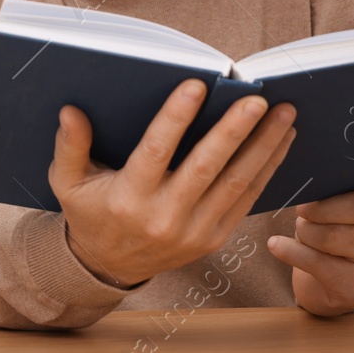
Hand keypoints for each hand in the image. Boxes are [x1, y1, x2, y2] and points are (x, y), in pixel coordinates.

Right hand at [50, 78, 296, 287]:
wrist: (109, 267)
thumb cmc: (91, 213)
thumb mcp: (67, 182)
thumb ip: (69, 146)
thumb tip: (72, 111)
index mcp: (129, 198)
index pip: (156, 151)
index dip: (176, 117)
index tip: (197, 85)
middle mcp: (164, 217)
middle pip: (206, 168)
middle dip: (235, 131)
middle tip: (258, 98)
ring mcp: (194, 231)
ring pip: (235, 183)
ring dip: (264, 147)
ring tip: (285, 114)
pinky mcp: (214, 239)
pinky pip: (246, 200)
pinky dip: (267, 169)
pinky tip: (282, 141)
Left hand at [267, 187, 353, 316]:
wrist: (341, 271)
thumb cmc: (340, 224)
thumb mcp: (344, 202)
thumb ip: (334, 192)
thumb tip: (306, 188)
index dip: (330, 205)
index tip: (304, 204)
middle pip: (343, 226)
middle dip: (313, 220)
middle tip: (300, 217)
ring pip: (330, 243)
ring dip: (305, 234)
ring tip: (301, 231)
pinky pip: (318, 265)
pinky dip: (291, 252)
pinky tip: (276, 245)